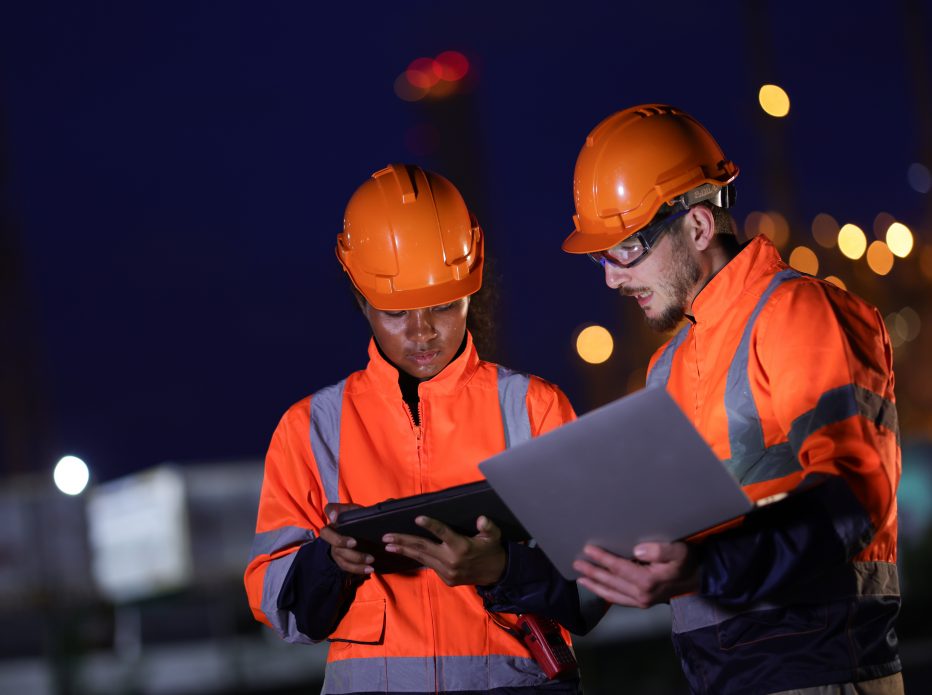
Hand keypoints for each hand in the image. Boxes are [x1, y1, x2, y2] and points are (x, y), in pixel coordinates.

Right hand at [319, 503, 372, 575]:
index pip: (329, 509)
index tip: (335, 517)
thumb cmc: (360, 523)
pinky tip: (369, 569)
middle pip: (327, 535)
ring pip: (338, 553)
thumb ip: (375, 509)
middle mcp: (332, 531)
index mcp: (339, 516)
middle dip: (340, 540)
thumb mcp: (365, 514)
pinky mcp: (340, 559)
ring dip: (354, 557)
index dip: (330, 512)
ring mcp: (334, 546)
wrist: (357, 538)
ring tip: (371, 560)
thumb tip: (390, 503)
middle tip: (354, 543)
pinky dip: (358, 568)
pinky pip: (345, 566)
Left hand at [382, 516, 506, 585]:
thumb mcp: (493, 536)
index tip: (418, 518)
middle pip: (423, 548)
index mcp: (462, 547)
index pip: (443, 533)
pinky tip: (407, 553)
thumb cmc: (492, 550)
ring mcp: (447, 572)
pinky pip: (429, 565)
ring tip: (388, 546)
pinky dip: (418, 558)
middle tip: (386, 537)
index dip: (431, 526)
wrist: (496, 574)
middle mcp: (451, 560)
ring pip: (422, 558)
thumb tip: (481, 519)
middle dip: (403, 542)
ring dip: (404, 551)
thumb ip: (488, 526)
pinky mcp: (445, 579)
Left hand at [573, 541, 698, 607]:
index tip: (588, 549)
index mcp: (648, 581)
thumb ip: (659, 550)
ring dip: (594, 585)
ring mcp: (641, 601)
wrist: (699, 579)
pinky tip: (597, 588)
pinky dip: (605, 594)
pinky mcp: (642, 603)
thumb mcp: (679, 550)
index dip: (602, 558)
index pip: (618, 568)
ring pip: (612, 593)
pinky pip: (618, 599)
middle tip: (576, 562)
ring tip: (580, 576)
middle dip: (592, 571)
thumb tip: (637, 550)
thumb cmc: (687, 561)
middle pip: (610, 581)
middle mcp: (642, 594)